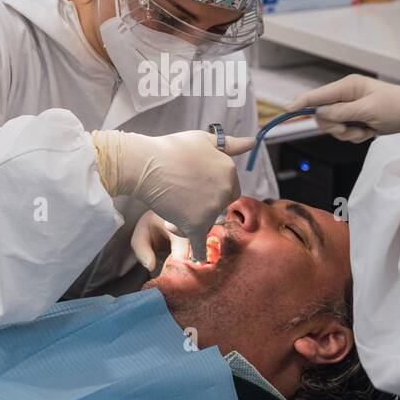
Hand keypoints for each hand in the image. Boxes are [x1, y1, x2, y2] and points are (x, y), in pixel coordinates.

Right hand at [92, 129, 253, 260]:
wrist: (147, 164)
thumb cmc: (172, 148)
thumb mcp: (205, 139)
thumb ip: (231, 145)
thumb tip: (253, 141)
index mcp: (230, 171)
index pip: (230, 189)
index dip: (214, 190)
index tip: (197, 188)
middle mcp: (225, 191)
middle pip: (220, 207)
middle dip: (205, 205)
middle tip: (184, 198)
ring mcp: (212, 210)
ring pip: (207, 223)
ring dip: (193, 221)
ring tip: (172, 208)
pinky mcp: (196, 225)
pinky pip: (201, 244)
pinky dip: (199, 252)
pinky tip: (198, 259)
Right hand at [291, 74, 399, 142]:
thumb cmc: (397, 107)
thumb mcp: (369, 110)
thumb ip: (343, 112)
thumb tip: (320, 113)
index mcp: (347, 87)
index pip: (317, 95)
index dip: (301, 103)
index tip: (287, 111)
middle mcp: (345, 96)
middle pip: (322, 115)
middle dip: (335, 127)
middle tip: (352, 129)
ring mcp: (350, 108)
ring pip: (332, 127)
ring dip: (348, 134)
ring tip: (366, 130)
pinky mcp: (355, 119)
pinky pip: (345, 132)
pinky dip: (356, 136)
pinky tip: (370, 131)